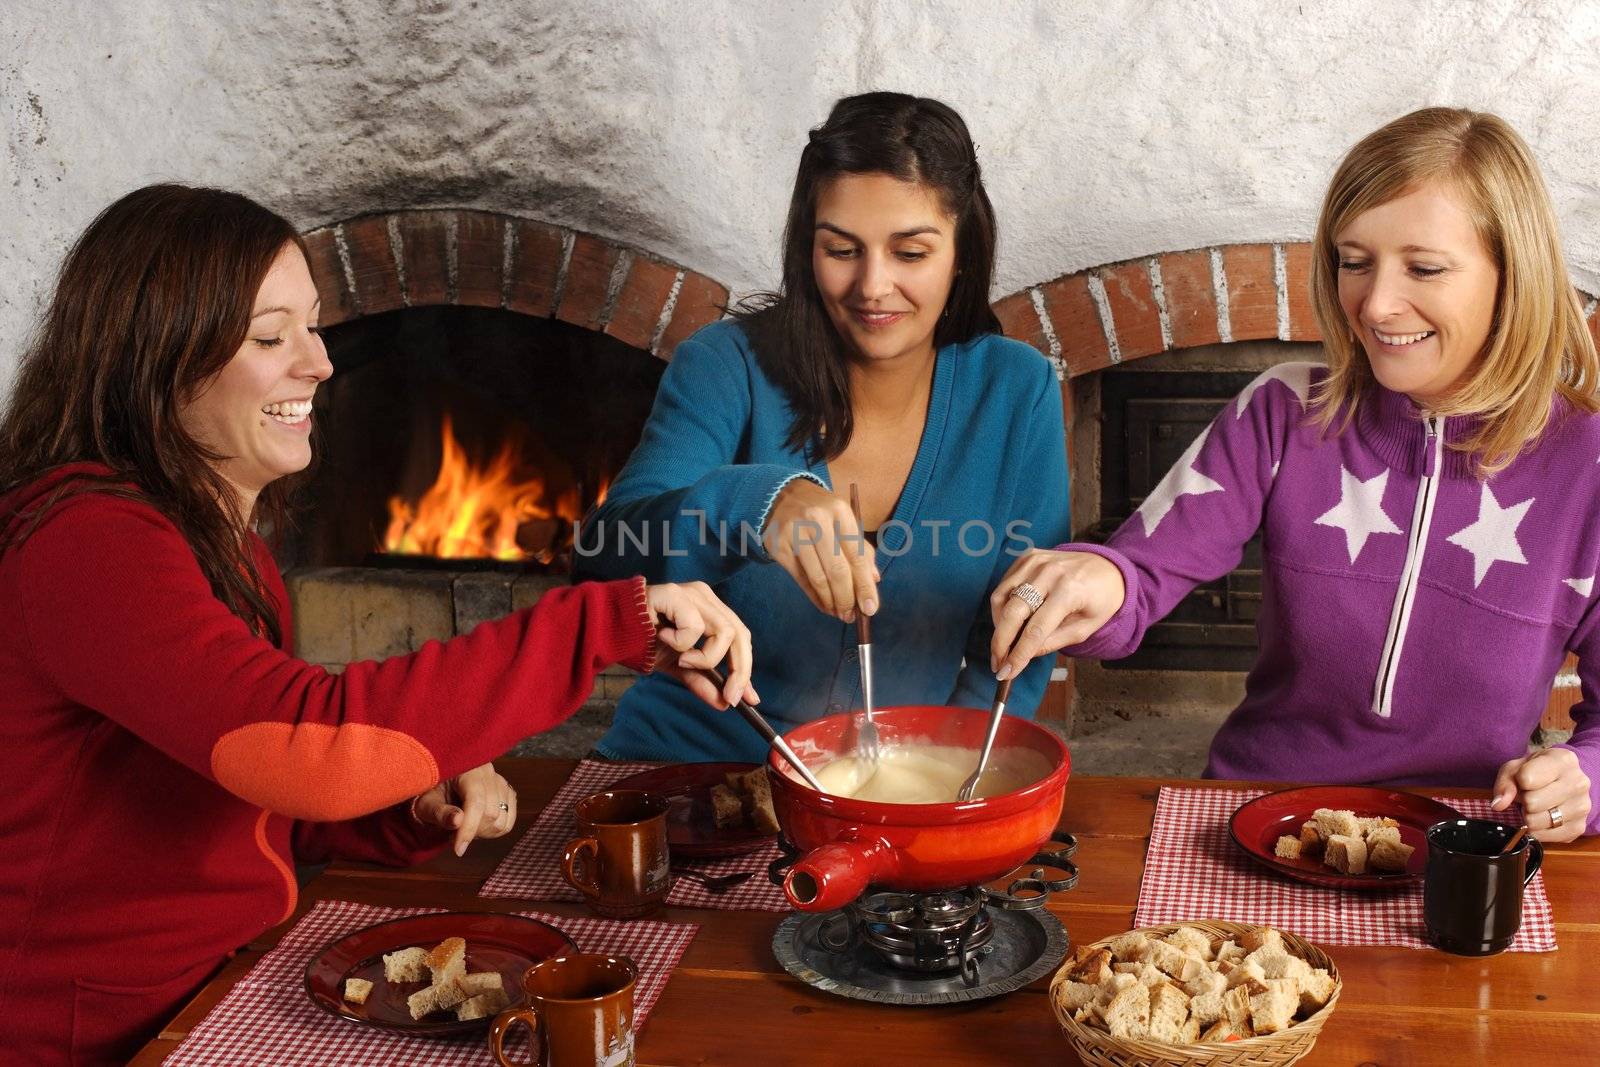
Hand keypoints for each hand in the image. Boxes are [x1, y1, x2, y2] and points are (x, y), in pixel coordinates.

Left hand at [412, 763, 517, 856]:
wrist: (440, 786)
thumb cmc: (429, 794)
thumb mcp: (425, 803)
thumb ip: (438, 812)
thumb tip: (457, 821)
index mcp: (468, 769)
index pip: (476, 802)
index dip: (469, 828)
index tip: (458, 849)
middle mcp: (489, 773)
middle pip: (491, 813)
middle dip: (472, 831)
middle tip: (452, 833)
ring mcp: (501, 783)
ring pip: (501, 821)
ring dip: (482, 833)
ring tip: (463, 828)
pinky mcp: (508, 794)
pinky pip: (508, 822)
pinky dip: (492, 832)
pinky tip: (476, 826)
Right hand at [646, 580, 758, 708]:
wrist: (608, 631)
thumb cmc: (643, 642)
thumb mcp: (678, 666)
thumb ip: (701, 681)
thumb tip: (725, 703)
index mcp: (709, 609)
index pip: (740, 636)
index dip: (746, 668)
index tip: (748, 699)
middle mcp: (705, 597)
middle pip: (740, 633)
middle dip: (739, 670)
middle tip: (728, 696)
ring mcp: (691, 593)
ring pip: (724, 631)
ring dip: (705, 658)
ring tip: (682, 660)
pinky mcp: (675, 594)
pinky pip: (695, 626)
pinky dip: (683, 643)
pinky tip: (663, 639)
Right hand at [763, 479, 878, 621]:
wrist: (779, 496)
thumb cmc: (820, 511)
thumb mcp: (843, 520)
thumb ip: (860, 548)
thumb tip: (874, 580)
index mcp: (840, 511)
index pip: (856, 555)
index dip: (865, 585)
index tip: (871, 608)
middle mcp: (817, 520)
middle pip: (837, 570)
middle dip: (847, 598)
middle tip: (852, 616)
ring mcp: (795, 534)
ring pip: (818, 578)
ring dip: (831, 602)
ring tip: (840, 613)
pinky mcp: (778, 547)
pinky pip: (801, 579)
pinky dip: (815, 597)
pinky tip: (824, 605)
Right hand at [989, 549, 1125, 681]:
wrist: (1108, 567)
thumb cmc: (1100, 600)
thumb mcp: (1085, 628)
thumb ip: (1054, 642)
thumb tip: (1023, 655)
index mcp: (1069, 591)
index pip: (1035, 630)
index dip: (1018, 654)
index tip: (1006, 672)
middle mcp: (1049, 572)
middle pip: (1013, 612)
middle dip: (1000, 642)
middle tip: (997, 662)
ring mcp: (1036, 561)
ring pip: (1002, 597)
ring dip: (998, 625)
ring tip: (1004, 643)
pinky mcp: (1027, 557)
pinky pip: (1004, 584)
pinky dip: (1002, 606)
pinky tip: (1009, 620)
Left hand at [1492, 747, 1589, 843]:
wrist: (1562, 781)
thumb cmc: (1536, 772)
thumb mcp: (1515, 768)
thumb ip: (1504, 783)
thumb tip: (1498, 804)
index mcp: (1564, 761)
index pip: (1527, 779)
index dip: (1519, 782)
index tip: (1525, 780)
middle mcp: (1579, 783)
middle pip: (1532, 802)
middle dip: (1524, 800)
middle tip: (1530, 795)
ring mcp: (1582, 806)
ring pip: (1536, 821)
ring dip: (1529, 816)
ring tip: (1537, 805)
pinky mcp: (1579, 828)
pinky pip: (1543, 836)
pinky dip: (1536, 829)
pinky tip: (1543, 817)